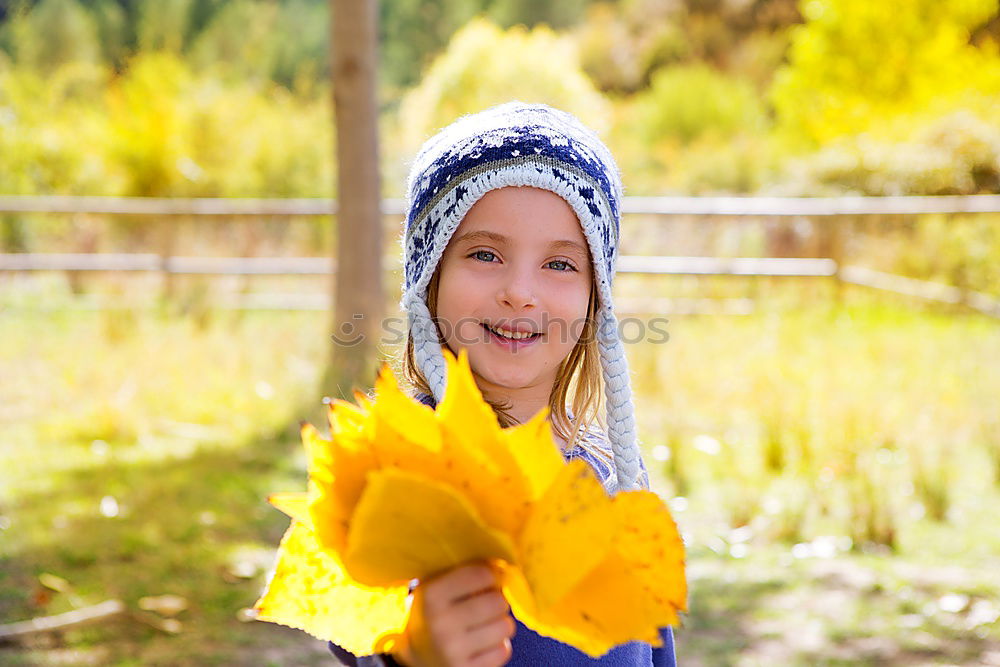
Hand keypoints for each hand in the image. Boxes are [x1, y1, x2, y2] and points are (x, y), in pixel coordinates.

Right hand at [391, 561, 514, 666]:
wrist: (417, 656)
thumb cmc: (434, 612)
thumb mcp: (437, 586)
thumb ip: (464, 572)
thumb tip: (501, 566)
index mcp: (432, 595)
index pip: (481, 574)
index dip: (491, 574)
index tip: (488, 579)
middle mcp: (441, 623)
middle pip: (497, 601)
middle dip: (497, 601)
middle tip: (488, 603)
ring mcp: (453, 650)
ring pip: (505, 627)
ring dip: (501, 623)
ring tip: (487, 624)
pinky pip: (503, 651)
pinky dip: (498, 646)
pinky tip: (484, 643)